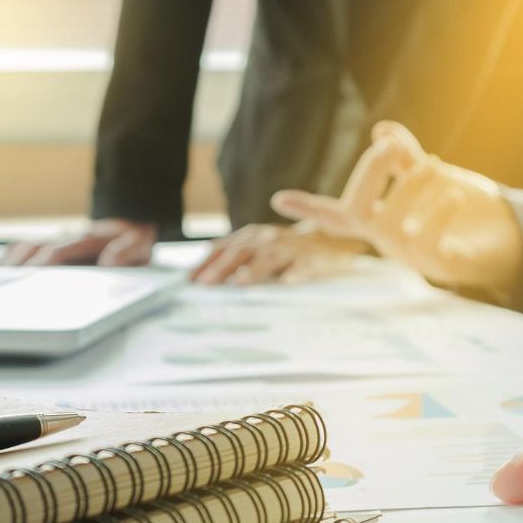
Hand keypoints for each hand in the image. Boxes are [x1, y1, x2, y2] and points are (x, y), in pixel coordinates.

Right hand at [0, 218, 156, 266]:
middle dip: (18, 265)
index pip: (61, 249)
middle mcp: (67, 237)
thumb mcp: (141, 246)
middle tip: (0, 283)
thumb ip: (128, 252)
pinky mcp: (51, 245)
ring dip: (8, 262)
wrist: (132, 221)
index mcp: (88, 239)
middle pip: (35, 249)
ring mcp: (57, 240)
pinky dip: (8, 258)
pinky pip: (25, 249)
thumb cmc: (134, 242)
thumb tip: (110, 261)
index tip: (32, 274)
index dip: (45, 261)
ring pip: (26, 248)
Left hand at [189, 223, 368, 284]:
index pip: (225, 248)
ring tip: (239, 283)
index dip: (206, 262)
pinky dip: (296, 273)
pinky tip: (287, 282)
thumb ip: (237, 256)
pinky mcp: (314, 259)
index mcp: (255, 237)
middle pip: (242, 252)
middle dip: (222, 268)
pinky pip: (305, 267)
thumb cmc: (291, 249)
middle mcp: (270, 239)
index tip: (188, 280)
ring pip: (271, 257)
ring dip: (254, 270)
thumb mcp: (261, 248)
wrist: (334, 241)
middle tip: (205, 285)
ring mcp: (292, 248)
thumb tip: (205, 269)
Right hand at [270, 121, 522, 292]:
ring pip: (393, 221)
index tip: (278, 199)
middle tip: (392, 146)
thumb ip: (405, 156)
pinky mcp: (437, 266)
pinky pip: (427, 238)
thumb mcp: (430, 175)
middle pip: (357, 209)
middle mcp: (385, 240)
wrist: (507, 238)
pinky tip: (454, 194)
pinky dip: (438, 210)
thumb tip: (382, 129)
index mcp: (377, 218)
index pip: (335, 214)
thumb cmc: (461, 208)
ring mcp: (409, 256)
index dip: (307, 207)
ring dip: (413, 185)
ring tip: (435, 166)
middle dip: (370, 172)